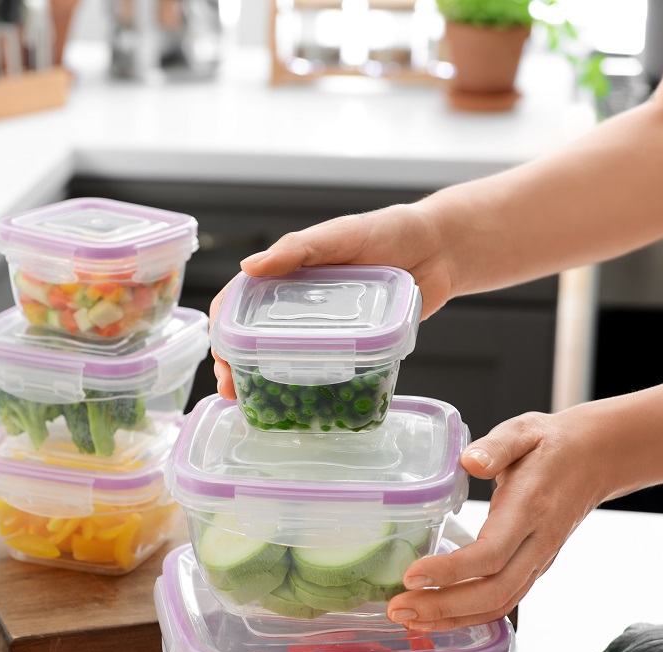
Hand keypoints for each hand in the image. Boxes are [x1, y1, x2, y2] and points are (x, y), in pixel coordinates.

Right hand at [210, 203, 449, 398]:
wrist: (441, 251)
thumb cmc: (389, 232)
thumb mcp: (340, 235)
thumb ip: (299, 249)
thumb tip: (249, 267)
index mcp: (287, 274)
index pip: (238, 302)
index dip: (222, 330)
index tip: (221, 356)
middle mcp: (299, 304)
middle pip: (253, 338)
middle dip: (235, 365)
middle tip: (232, 391)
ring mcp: (325, 328)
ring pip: (283, 358)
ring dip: (263, 383)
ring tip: (255, 406)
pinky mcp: (352, 346)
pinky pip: (324, 370)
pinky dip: (307, 389)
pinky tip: (299, 408)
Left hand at [386, 407, 612, 630]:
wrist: (595, 459)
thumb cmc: (552, 444)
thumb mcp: (524, 431)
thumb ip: (497, 446)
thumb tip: (470, 461)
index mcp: (530, 508)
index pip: (491, 553)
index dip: (451, 570)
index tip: (411, 575)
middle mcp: (537, 543)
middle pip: (493, 591)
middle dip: (443, 607)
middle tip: (398, 609)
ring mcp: (538, 561)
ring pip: (499, 603)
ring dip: (452, 618)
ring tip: (407, 618)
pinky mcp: (532, 568)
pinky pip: (502, 601)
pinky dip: (468, 615)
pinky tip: (436, 616)